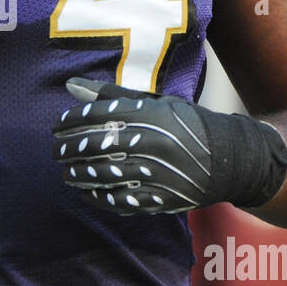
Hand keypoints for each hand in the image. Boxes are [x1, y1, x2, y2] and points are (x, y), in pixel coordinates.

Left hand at [52, 77, 286, 215]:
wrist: (231, 159)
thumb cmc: (187, 124)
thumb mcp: (156, 102)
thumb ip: (113, 95)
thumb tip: (70, 85)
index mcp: (150, 114)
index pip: (98, 115)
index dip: (71, 121)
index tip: (57, 126)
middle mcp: (152, 142)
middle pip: (96, 145)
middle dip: (68, 149)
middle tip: (55, 150)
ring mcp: (157, 172)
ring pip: (104, 174)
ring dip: (78, 174)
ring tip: (66, 171)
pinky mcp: (162, 197)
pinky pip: (121, 199)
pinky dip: (98, 197)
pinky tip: (86, 192)